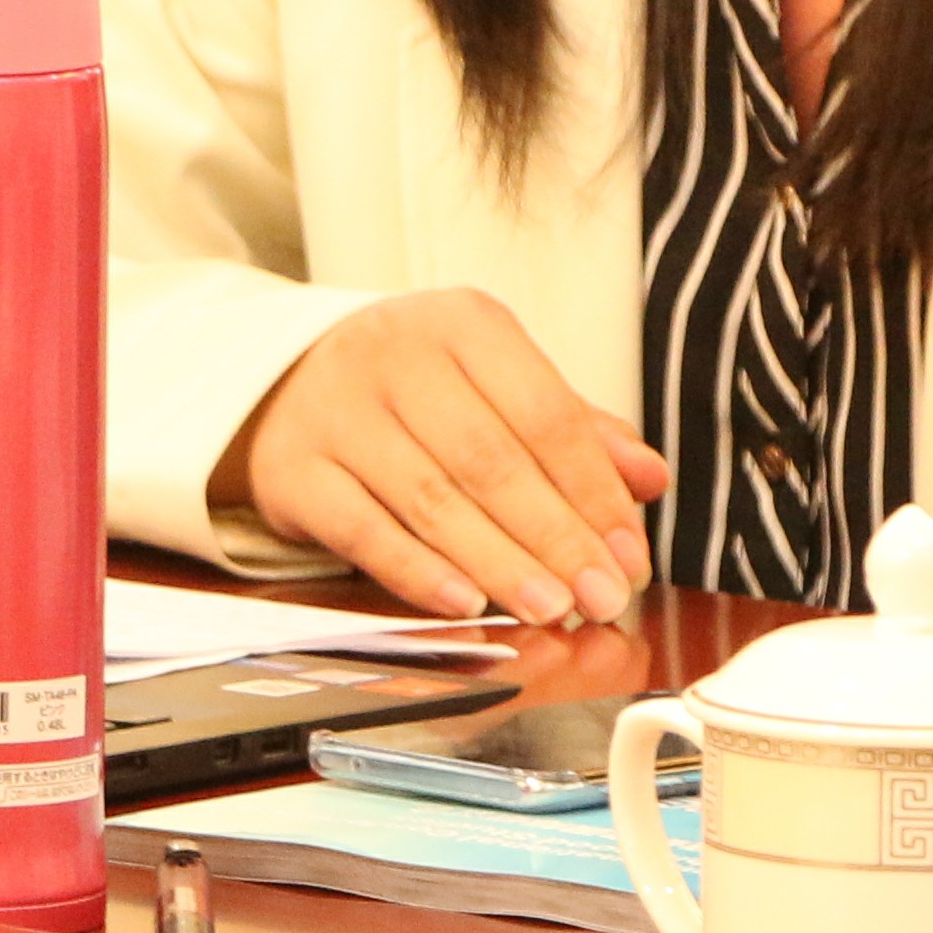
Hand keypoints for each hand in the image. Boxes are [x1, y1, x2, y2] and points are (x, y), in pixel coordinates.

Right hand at [222, 288, 666, 626]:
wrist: (282, 386)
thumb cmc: (414, 393)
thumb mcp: (496, 385)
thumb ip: (574, 430)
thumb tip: (649, 478)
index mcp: (462, 323)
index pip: (544, 412)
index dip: (594, 492)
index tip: (630, 556)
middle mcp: (393, 353)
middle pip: (490, 460)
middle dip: (555, 538)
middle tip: (601, 598)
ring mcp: (336, 410)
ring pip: (431, 499)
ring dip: (500, 563)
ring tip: (551, 609)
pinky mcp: (293, 468)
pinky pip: (363, 531)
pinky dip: (417, 572)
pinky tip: (466, 603)